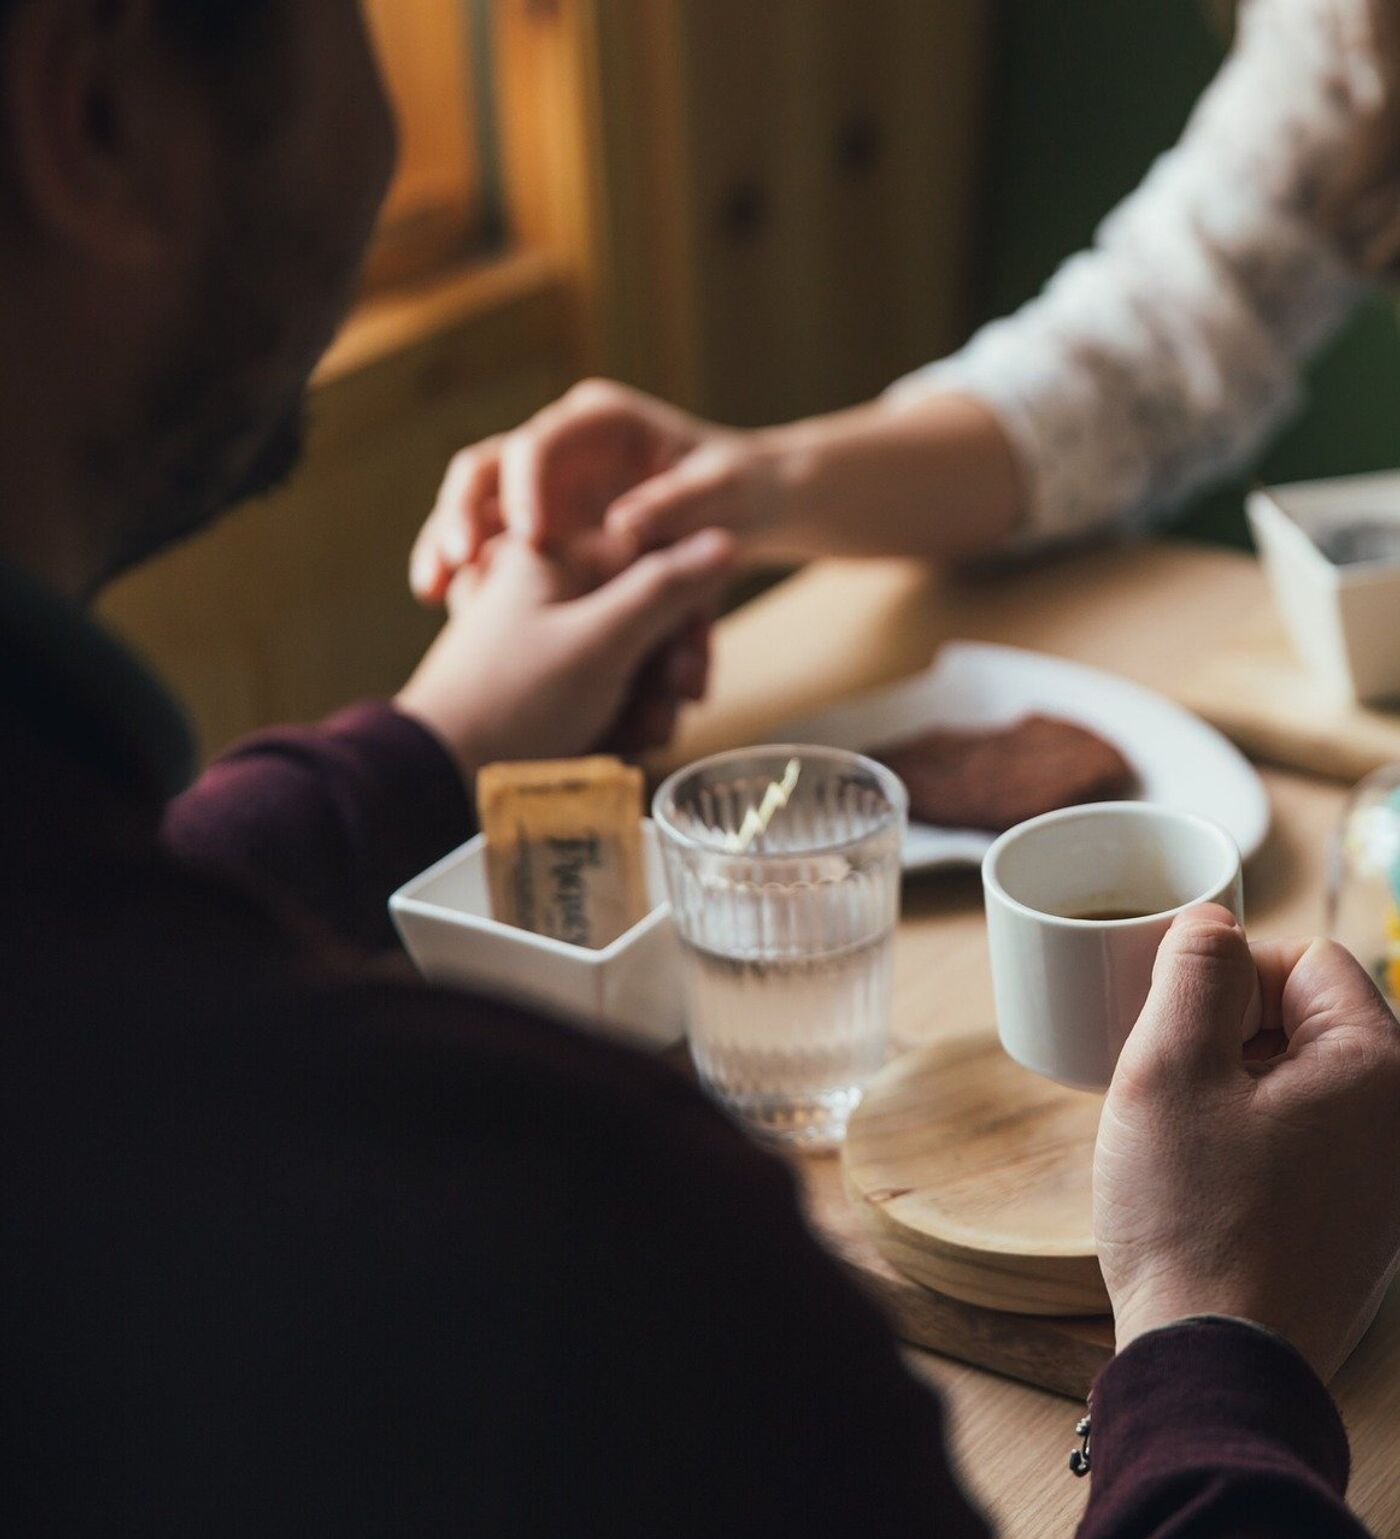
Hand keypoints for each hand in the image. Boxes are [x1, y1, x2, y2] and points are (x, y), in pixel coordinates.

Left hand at [396, 529, 734, 778]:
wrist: (439, 776)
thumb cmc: (514, 701)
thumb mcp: (600, 640)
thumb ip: (665, 589)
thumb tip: (723, 539)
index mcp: (555, 553)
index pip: (654, 560)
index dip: (684, 616)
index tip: (687, 668)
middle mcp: (552, 588)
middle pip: (648, 615)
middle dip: (665, 672)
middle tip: (667, 713)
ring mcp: (548, 637)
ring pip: (633, 659)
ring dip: (647, 704)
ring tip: (634, 739)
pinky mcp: (546, 682)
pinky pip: (606, 690)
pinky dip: (618, 719)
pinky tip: (613, 747)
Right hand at [409, 380, 779, 603]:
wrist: (750, 508)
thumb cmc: (742, 491)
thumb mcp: (723, 494)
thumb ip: (678, 505)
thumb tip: (624, 525)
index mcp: (600, 421)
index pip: (540, 442)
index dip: (525, 487)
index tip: (528, 537)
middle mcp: (562, 445)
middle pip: (487, 468)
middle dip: (460, 513)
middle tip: (453, 563)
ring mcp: (546, 485)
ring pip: (476, 506)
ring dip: (448, 544)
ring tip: (434, 591)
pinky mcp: (542, 526)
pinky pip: (489, 545)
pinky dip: (468, 572)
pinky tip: (450, 607)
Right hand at [1095, 905, 1399, 1381]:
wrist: (1214, 1359)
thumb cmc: (1192, 1216)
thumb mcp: (1170, 1067)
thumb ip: (1196, 971)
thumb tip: (1212, 922)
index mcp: (1377, 1065)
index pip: (1305, 958)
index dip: (1228, 976)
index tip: (1177, 1030)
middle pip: (1307, 1015)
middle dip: (1228, 1030)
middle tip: (1171, 1083)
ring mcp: (1385, 1173)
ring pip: (1300, 1075)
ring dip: (1234, 1082)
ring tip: (1183, 1134)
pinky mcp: (1360, 1217)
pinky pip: (1305, 1133)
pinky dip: (1252, 1133)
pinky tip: (1204, 1173)